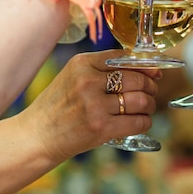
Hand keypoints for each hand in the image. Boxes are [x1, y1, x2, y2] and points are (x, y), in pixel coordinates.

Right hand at [15, 49, 159, 162]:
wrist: (37, 136)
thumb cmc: (59, 106)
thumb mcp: (73, 77)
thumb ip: (102, 69)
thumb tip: (145, 68)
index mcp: (82, 63)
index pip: (125, 58)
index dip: (146, 65)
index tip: (155, 72)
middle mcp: (88, 81)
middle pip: (137, 79)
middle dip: (150, 86)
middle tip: (150, 92)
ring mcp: (94, 105)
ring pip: (141, 100)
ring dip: (149, 105)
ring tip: (145, 108)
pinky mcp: (100, 127)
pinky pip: (138, 122)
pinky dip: (145, 122)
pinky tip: (140, 122)